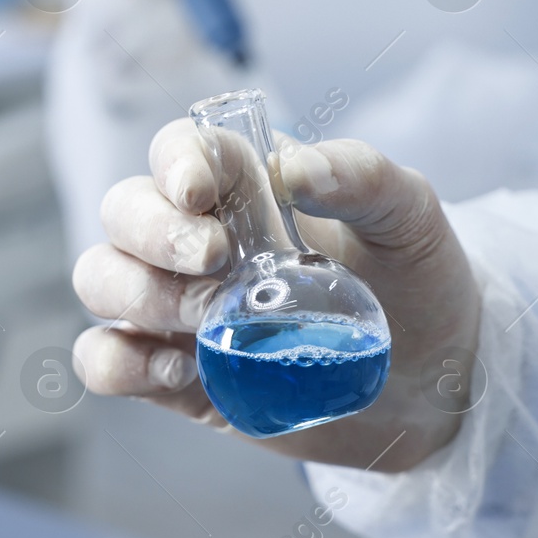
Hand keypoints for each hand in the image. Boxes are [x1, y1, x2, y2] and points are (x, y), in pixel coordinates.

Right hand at [71, 120, 481, 471]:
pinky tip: (176, 372)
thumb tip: (294, 167)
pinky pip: (103, 359)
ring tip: (205, 321)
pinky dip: (117, 363)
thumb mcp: (410, 218)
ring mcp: (180, 309)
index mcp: (247, 187)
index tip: (198, 192)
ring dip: (134, 295)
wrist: (437, 386)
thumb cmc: (419, 282)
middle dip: (151, 233)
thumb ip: (361, 178)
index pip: (178, 151)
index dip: (174, 163)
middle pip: (122, 212)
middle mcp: (198, 240)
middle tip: (214, 263)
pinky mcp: (176, 377)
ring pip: (100, 279)